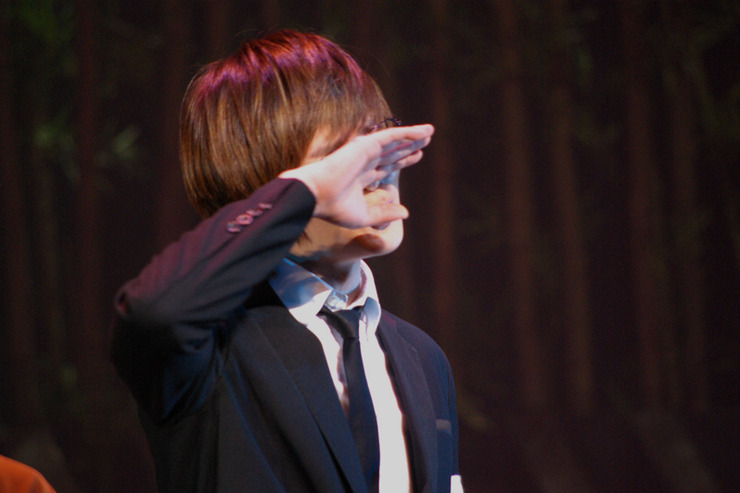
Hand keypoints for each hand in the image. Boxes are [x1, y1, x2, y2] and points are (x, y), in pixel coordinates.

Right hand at [279, 124, 433, 227]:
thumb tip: (406, 213)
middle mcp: (365, 162)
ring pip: (394, 141)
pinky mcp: (366, 145)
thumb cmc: (334, 208)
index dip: (403, 160)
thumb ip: (384, 214)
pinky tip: (422, 132)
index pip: (388, 165)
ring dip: (412, 136)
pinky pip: (391, 135)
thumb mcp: (364, 216)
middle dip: (409, 145)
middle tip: (426, 141)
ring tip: (429, 132)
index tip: (418, 156)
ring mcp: (365, 152)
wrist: (317, 197)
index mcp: (363, 176)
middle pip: (393, 151)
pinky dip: (407, 133)